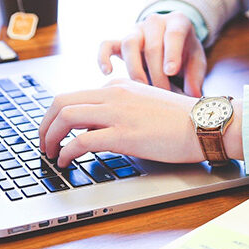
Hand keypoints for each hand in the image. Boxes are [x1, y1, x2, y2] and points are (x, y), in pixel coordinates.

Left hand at [39, 79, 243, 166]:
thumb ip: (119, 109)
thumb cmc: (179, 119)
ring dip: (50, 136)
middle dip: (45, 124)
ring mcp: (117, 113)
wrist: (205, 123)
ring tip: (49, 153)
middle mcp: (113, 94)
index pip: (74, 96)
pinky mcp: (124, 134)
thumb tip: (95, 127)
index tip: (53, 131)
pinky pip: (82, 140)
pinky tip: (66, 162)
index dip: (56, 116)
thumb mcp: (143, 103)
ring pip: (66, 116)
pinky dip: (66, 152)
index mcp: (117, 87)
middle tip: (43, 142)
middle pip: (61, 101)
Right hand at [97, 12, 205, 96]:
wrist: (170, 39)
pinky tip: (108, 73)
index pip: (173, 34)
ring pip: (129, 44)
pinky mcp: (120, 41)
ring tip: (142, 88)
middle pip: (151, 45)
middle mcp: (155, 22)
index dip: (171, 53)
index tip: (170, 71)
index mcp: (177, 22)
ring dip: (135, 69)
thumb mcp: (196, 60)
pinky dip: (103, 57)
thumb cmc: (185, 52)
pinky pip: (106, 45)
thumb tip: (193, 96)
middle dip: (156, 73)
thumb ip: (196, 76)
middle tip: (162, 93)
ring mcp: (135, 31)